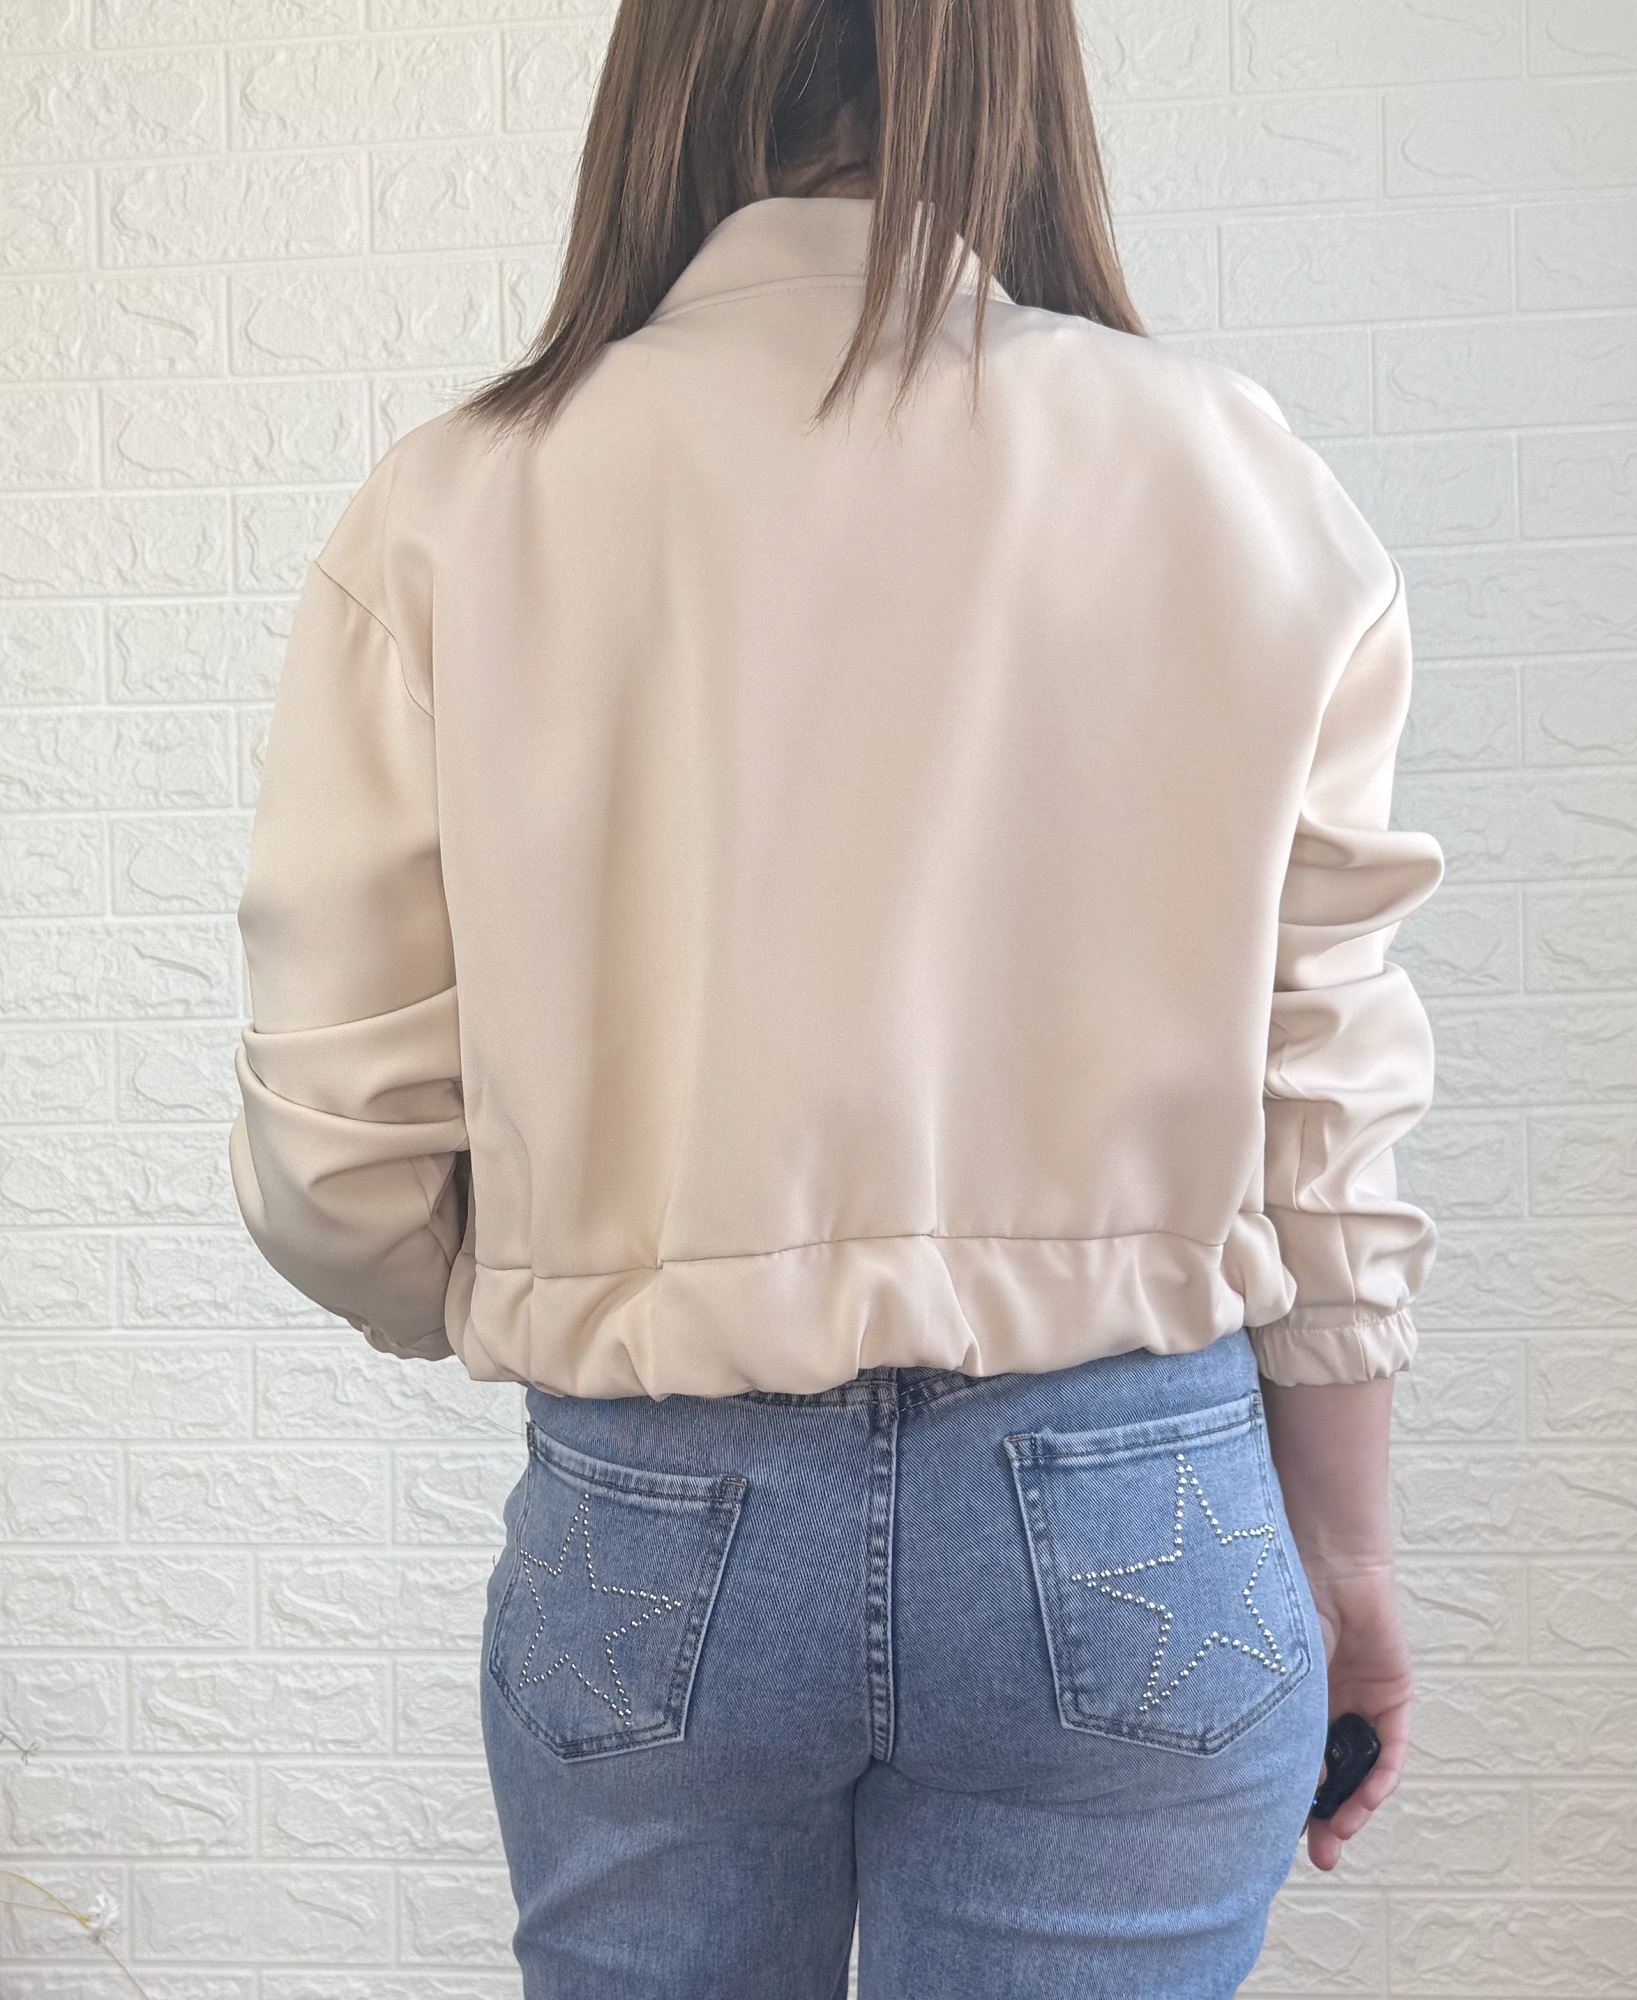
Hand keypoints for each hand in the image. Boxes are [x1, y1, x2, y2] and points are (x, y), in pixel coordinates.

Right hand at [1301, 1558, 1411, 1870]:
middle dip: (1321, 1819)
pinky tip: (1363, 1800)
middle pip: (1325, 1773)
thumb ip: (1276, 1726)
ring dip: (1351, 1809)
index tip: (1270, 1835)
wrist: (1322, 1558)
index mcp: (1285, 1694)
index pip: (1288, 1757)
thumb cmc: (1275, 1602)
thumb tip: (1283, 1785)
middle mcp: (1320, 1702)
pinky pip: (1388, 1750)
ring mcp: (1356, 1700)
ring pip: (1359, 1769)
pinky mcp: (1391, 1694)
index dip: (1284, 1797)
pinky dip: (1377, 1779)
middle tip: (1317, 1858)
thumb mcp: (1268, 1676)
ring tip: (1335, 1838)